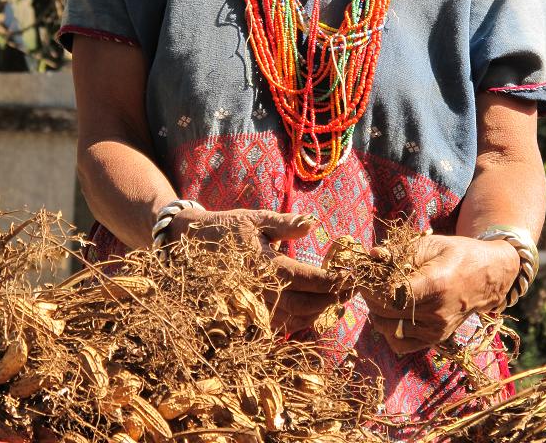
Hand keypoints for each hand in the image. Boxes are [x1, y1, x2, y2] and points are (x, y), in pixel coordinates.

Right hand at [169, 208, 346, 333]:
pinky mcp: (247, 314)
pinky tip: (313, 310)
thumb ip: (285, 224)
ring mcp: (252, 307)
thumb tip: (311, 224)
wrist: (193, 245)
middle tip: (352, 290)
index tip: (352, 277)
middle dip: (331, 298)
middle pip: (303, 304)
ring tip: (337, 299)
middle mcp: (258, 291)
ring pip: (293, 319)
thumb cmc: (229, 228)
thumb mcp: (256, 219)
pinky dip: (299, 321)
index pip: (305, 278)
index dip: (331, 280)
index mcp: (263, 265)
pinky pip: (278, 326)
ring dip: (318, 312)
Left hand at [362, 234, 519, 354]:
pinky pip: (401, 344)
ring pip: (390, 329)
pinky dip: (389, 332)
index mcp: (435, 285)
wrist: (488, 276)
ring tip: (377, 296)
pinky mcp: (436, 339)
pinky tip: (390, 314)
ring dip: (376, 313)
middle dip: (369, 296)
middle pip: (386, 311)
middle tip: (367, 282)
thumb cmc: (459, 254)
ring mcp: (437, 329)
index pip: (390, 294)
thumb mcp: (431, 244)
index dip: (371, 286)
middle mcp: (436, 312)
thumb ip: (400, 251)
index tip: (364, 274)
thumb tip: (372, 255)